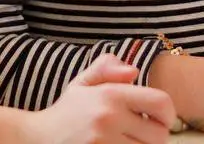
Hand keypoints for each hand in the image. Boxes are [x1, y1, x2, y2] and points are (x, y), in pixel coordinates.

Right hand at [16, 54, 175, 143]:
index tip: (159, 119)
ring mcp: (104, 143)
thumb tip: (134, 72)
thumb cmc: (66, 113)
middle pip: (159, 136)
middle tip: (141, 134)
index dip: (168, 114)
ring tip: (126, 142)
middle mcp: (109, 118)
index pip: (161, 103)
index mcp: (110, 95)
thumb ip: (108, 68)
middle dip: (155, 137)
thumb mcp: (83, 83)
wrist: (35, 140)